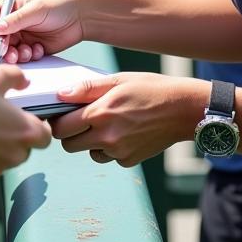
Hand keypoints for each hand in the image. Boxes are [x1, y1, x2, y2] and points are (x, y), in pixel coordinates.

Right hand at [0, 0, 83, 63]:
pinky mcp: (26, 51)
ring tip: (26, 52)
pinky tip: (38, 50)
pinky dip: (25, 58)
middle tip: (7, 51)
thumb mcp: (37, 8)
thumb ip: (16, 20)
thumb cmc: (59, 4)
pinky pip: (17, 61)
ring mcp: (15, 39)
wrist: (81, 17)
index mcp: (4, 8)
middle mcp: (6, 25)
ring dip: (10, 56)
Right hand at [0, 66, 52, 179]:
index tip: (25, 114)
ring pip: (6, 157)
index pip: (46, 136)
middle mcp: (15, 155)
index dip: (40, 125)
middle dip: (17, 135)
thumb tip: (25, 82)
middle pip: (26, 148)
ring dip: (0, 146)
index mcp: (25, 131)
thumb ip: (16, 77)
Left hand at [51, 73, 206, 167]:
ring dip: (91, 142)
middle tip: (81, 120)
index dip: (58, 121)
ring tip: (108, 124)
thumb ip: (87, 89)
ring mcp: (118, 152)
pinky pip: (109, 157)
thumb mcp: (119, 80)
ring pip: (89, 153)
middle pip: (69, 145)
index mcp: (100, 113)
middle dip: (71, 133)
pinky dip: (111, 148)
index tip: (62, 115)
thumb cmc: (151, 89)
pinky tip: (125, 132)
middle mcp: (107, 137)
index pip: (61, 128)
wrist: (184, 110)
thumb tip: (61, 94)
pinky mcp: (129, 161)